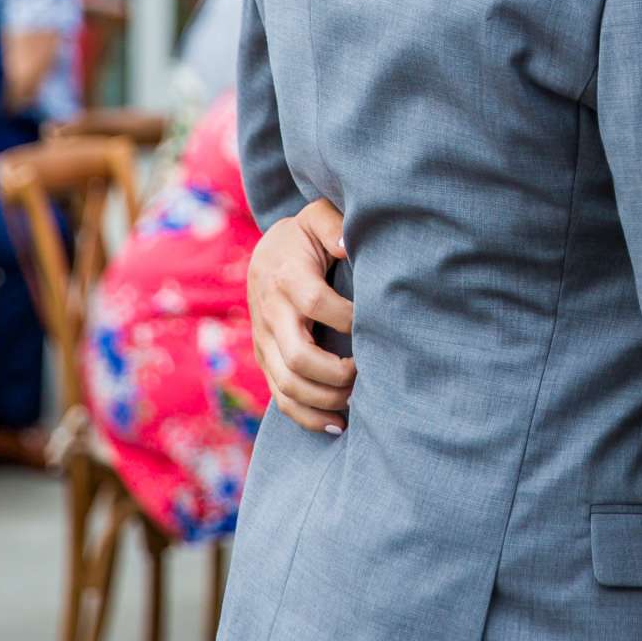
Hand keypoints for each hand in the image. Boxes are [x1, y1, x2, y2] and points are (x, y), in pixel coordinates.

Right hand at [247, 199, 355, 434]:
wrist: (265, 255)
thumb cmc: (305, 237)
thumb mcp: (316, 217)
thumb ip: (333, 225)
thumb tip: (348, 244)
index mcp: (286, 277)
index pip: (316, 302)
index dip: (348, 318)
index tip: (376, 323)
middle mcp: (271, 313)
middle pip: (298, 356)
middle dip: (337, 373)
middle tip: (369, 373)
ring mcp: (265, 342)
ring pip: (287, 385)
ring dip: (326, 399)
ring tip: (359, 399)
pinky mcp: (266, 360)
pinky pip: (281, 398)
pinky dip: (308, 417)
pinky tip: (338, 422)